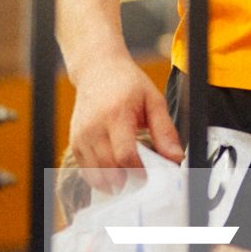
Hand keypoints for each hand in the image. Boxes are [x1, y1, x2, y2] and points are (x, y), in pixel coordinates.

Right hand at [67, 51, 182, 190]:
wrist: (98, 70)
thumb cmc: (127, 84)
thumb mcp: (153, 100)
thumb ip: (165, 131)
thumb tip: (175, 157)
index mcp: (116, 114)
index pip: (125, 155)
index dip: (138, 171)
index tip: (149, 176)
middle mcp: (94, 126)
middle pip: (109, 168)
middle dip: (127, 180)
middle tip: (142, 181)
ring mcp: (81, 135)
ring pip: (95, 173)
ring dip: (113, 182)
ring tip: (129, 179)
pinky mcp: (75, 141)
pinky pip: (85, 170)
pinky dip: (100, 176)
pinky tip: (113, 173)